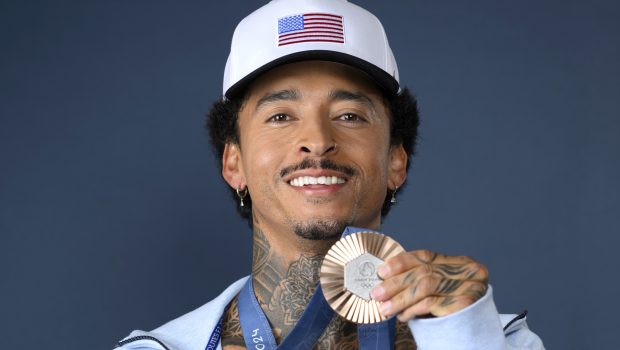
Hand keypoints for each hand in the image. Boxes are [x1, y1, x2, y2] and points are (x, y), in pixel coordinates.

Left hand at [370, 250, 488, 320]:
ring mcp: (469, 287)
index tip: (382, 271)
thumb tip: (385, 277)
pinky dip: (412, 309)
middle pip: (423, 272)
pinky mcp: (465, 304)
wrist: (474, 336)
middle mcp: (468, 271)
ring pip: (424, 286)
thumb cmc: (452, 310)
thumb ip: (420, 278)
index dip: (401, 262)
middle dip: (395, 283)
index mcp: (461, 262)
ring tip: (385, 308)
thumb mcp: (439, 289)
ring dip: (400, 298)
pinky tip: (402, 315)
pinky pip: (430, 303)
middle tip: (376, 293)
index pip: (426, 256)